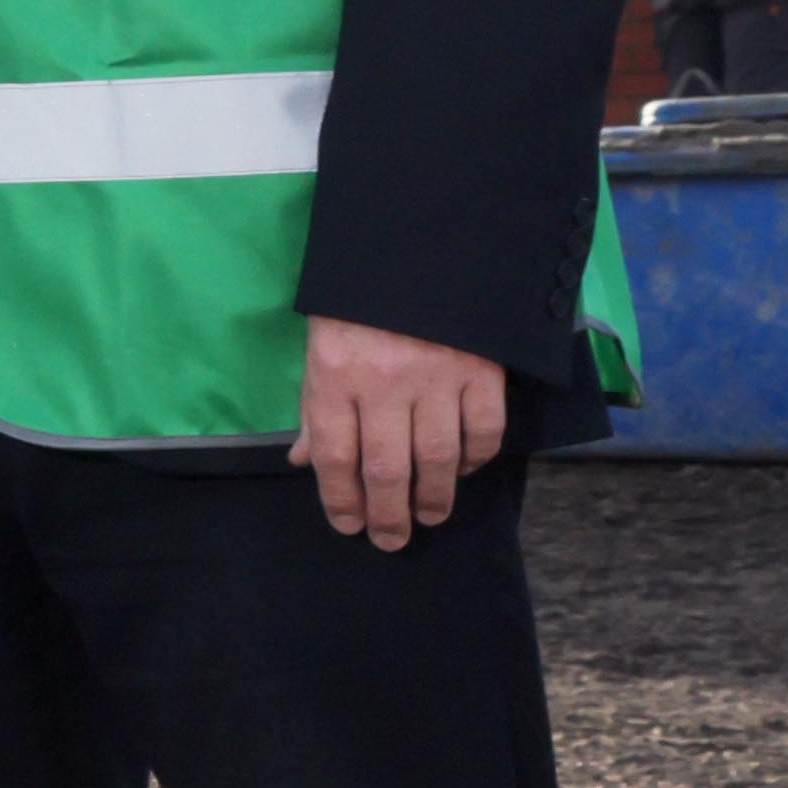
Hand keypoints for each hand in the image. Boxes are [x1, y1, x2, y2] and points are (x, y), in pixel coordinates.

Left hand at [293, 315, 510, 549]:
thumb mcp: (322, 348)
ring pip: (437, 457)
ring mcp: (437, 376)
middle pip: (385, 468)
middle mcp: (384, 382)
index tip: (348, 526)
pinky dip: (475, 457)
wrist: (420, 247)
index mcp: (334, 376)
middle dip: (387, 513)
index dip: (340, 500)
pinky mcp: (482, 369)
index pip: (334, 456)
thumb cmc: (359, 304)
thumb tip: (304, 462)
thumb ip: (318, 409)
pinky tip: (463, 469)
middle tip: (391, 540)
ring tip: (428, 516)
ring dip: (434, 496)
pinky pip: (483, 429)